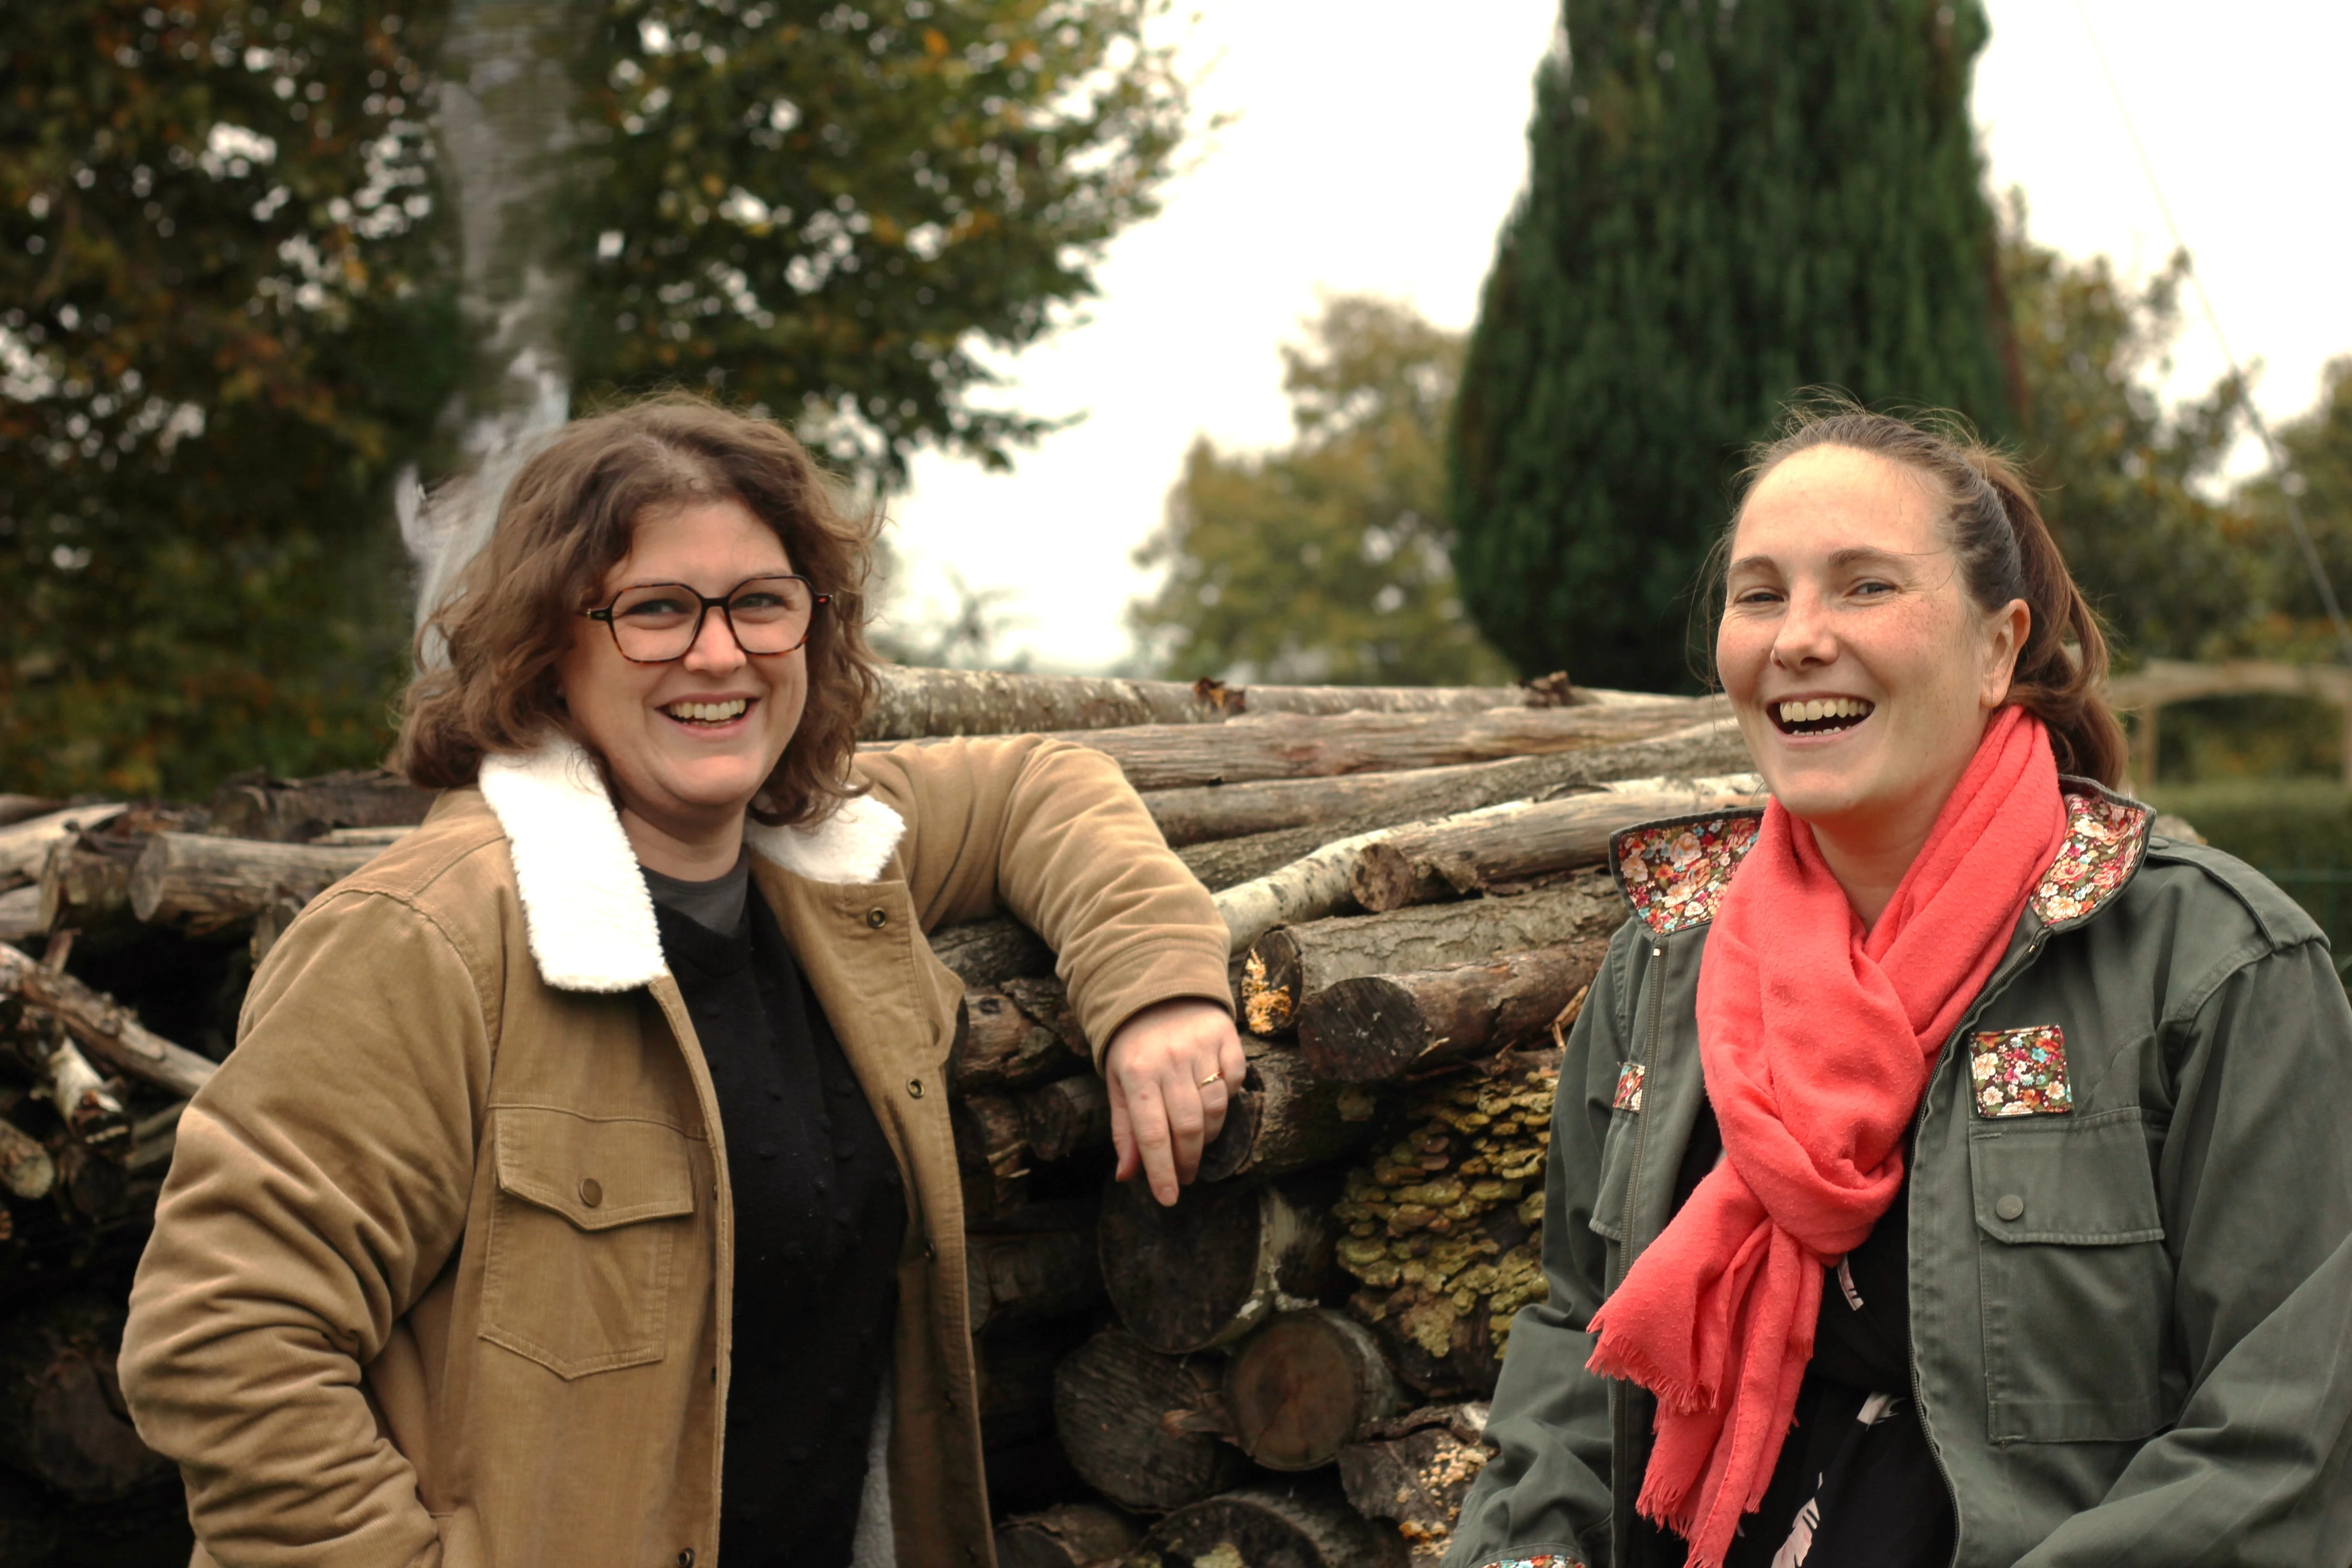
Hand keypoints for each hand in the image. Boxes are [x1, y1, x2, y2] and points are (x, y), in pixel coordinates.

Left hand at [1102, 999, 1247, 1206]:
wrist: (1157, 985)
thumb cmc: (1133, 1043)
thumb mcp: (1117, 1082)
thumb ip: (1124, 1128)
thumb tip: (1128, 1175)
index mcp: (1136, 1073)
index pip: (1152, 1134)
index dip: (1161, 1171)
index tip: (1168, 1199)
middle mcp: (1169, 1060)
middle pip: (1187, 1127)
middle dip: (1186, 1161)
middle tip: (1183, 1176)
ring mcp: (1201, 1047)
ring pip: (1215, 1109)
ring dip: (1207, 1136)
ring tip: (1194, 1143)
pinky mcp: (1226, 1037)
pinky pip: (1234, 1083)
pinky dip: (1226, 1100)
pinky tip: (1212, 1103)